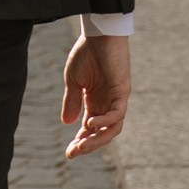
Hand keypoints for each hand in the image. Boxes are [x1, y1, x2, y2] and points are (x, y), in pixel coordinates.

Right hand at [61, 30, 128, 156]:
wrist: (98, 34)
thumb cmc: (86, 53)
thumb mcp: (73, 81)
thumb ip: (71, 101)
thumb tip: (67, 123)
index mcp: (94, 102)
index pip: (89, 129)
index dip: (80, 141)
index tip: (69, 154)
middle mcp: (107, 104)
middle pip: (102, 133)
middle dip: (88, 145)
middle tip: (74, 153)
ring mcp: (116, 99)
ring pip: (113, 128)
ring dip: (98, 139)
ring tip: (82, 144)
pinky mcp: (122, 91)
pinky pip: (117, 113)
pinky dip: (105, 121)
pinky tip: (90, 122)